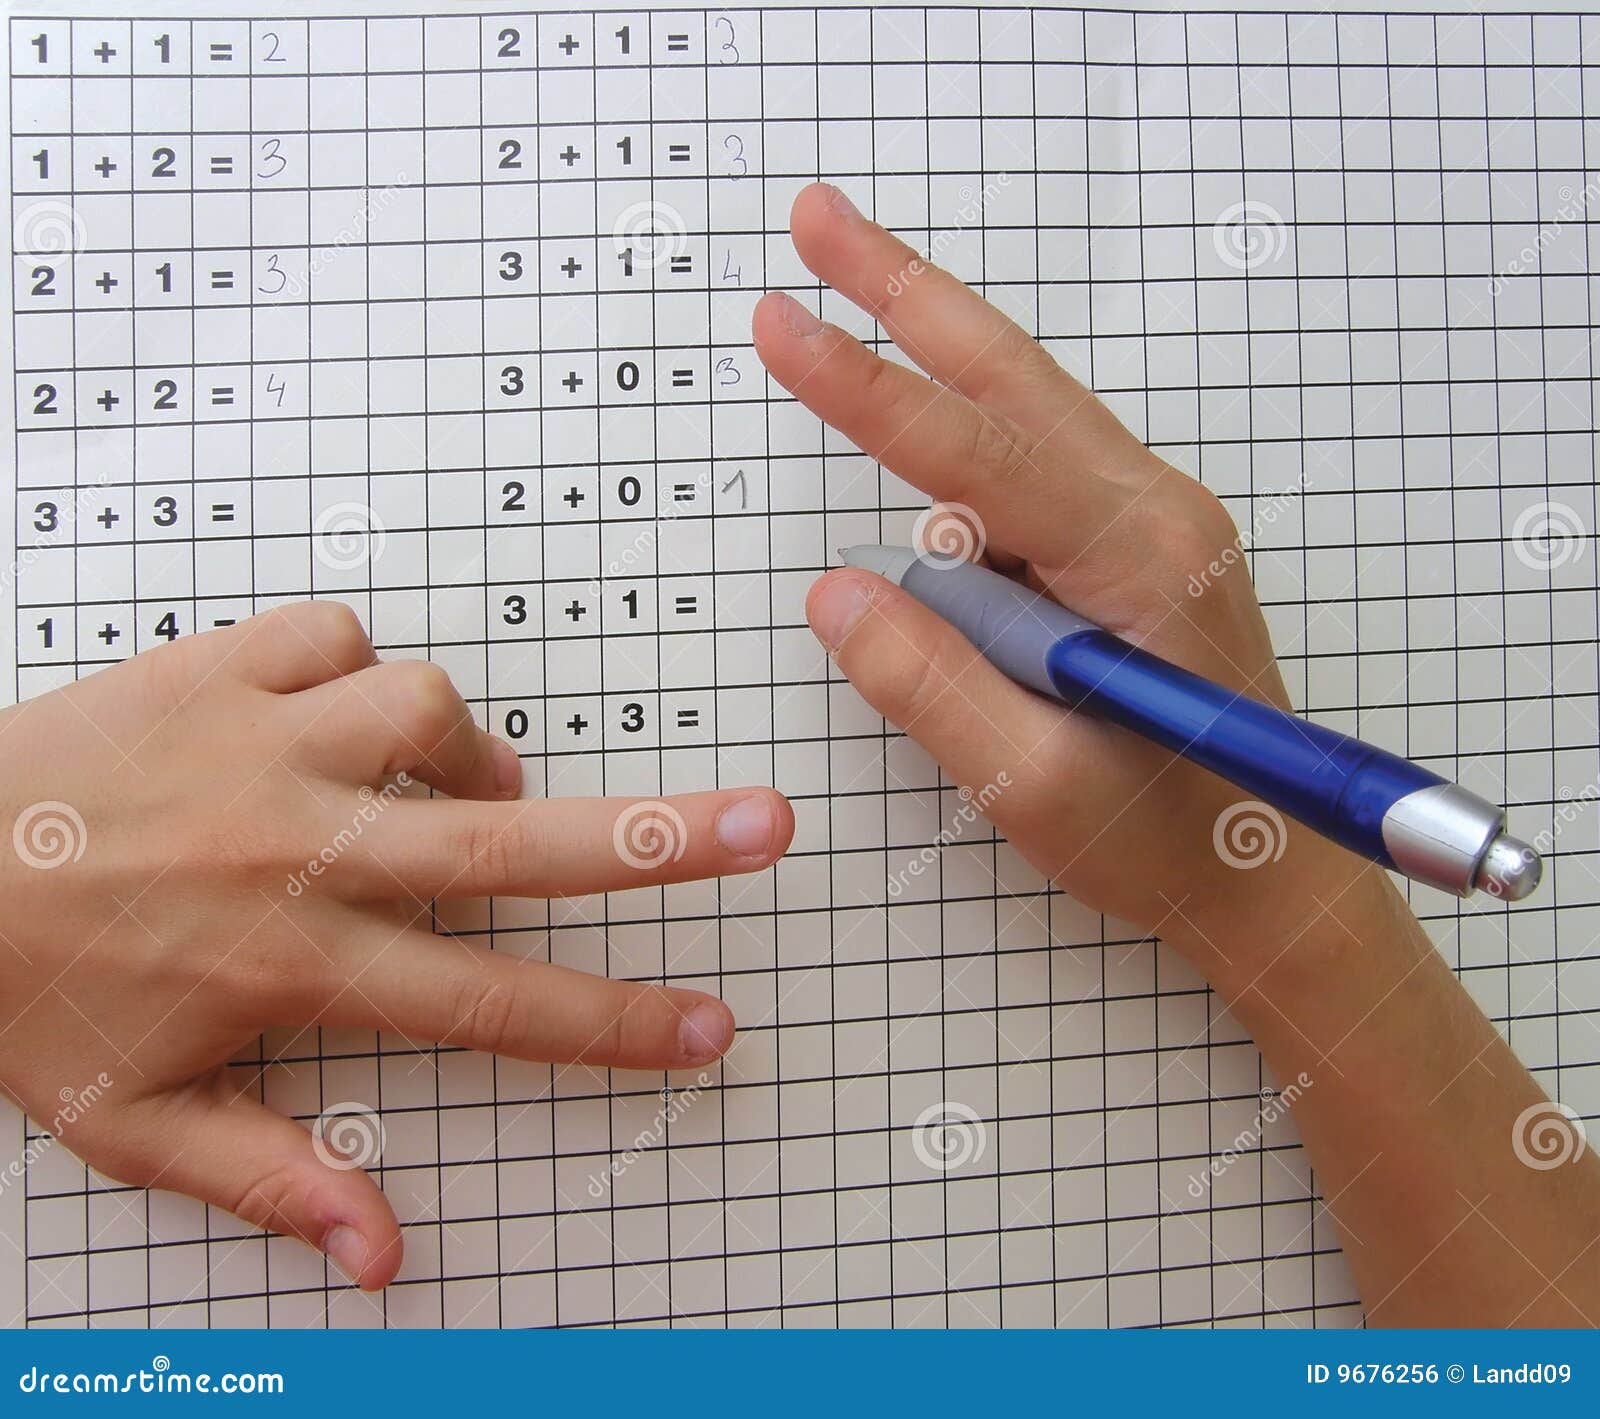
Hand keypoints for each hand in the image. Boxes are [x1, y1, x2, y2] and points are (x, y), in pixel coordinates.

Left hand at [0, 603, 791, 1287]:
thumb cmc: (16, 993)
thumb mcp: (131, 1121)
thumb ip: (270, 1179)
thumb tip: (383, 1252)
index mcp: (295, 960)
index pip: (492, 1002)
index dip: (614, 1021)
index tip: (707, 1026)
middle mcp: (302, 845)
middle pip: (515, 841)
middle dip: (657, 840)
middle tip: (763, 824)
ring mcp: (263, 741)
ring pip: (430, 708)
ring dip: (463, 747)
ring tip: (456, 783)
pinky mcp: (216, 665)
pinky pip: (334, 635)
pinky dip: (354, 669)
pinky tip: (336, 712)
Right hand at [754, 182, 1394, 973]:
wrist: (1279, 877)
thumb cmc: (1172, 846)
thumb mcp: (1032, 786)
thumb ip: (931, 686)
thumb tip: (835, 592)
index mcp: (1139, 561)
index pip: (977, 454)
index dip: (868, 388)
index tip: (779, 321)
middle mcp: (1155, 512)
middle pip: (1012, 377)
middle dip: (906, 291)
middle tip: (816, 216)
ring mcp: (1152, 521)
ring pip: (1024, 407)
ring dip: (931, 345)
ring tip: (839, 292)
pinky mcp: (1137, 545)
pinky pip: (1034, 466)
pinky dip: (963, 430)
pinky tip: (913, 424)